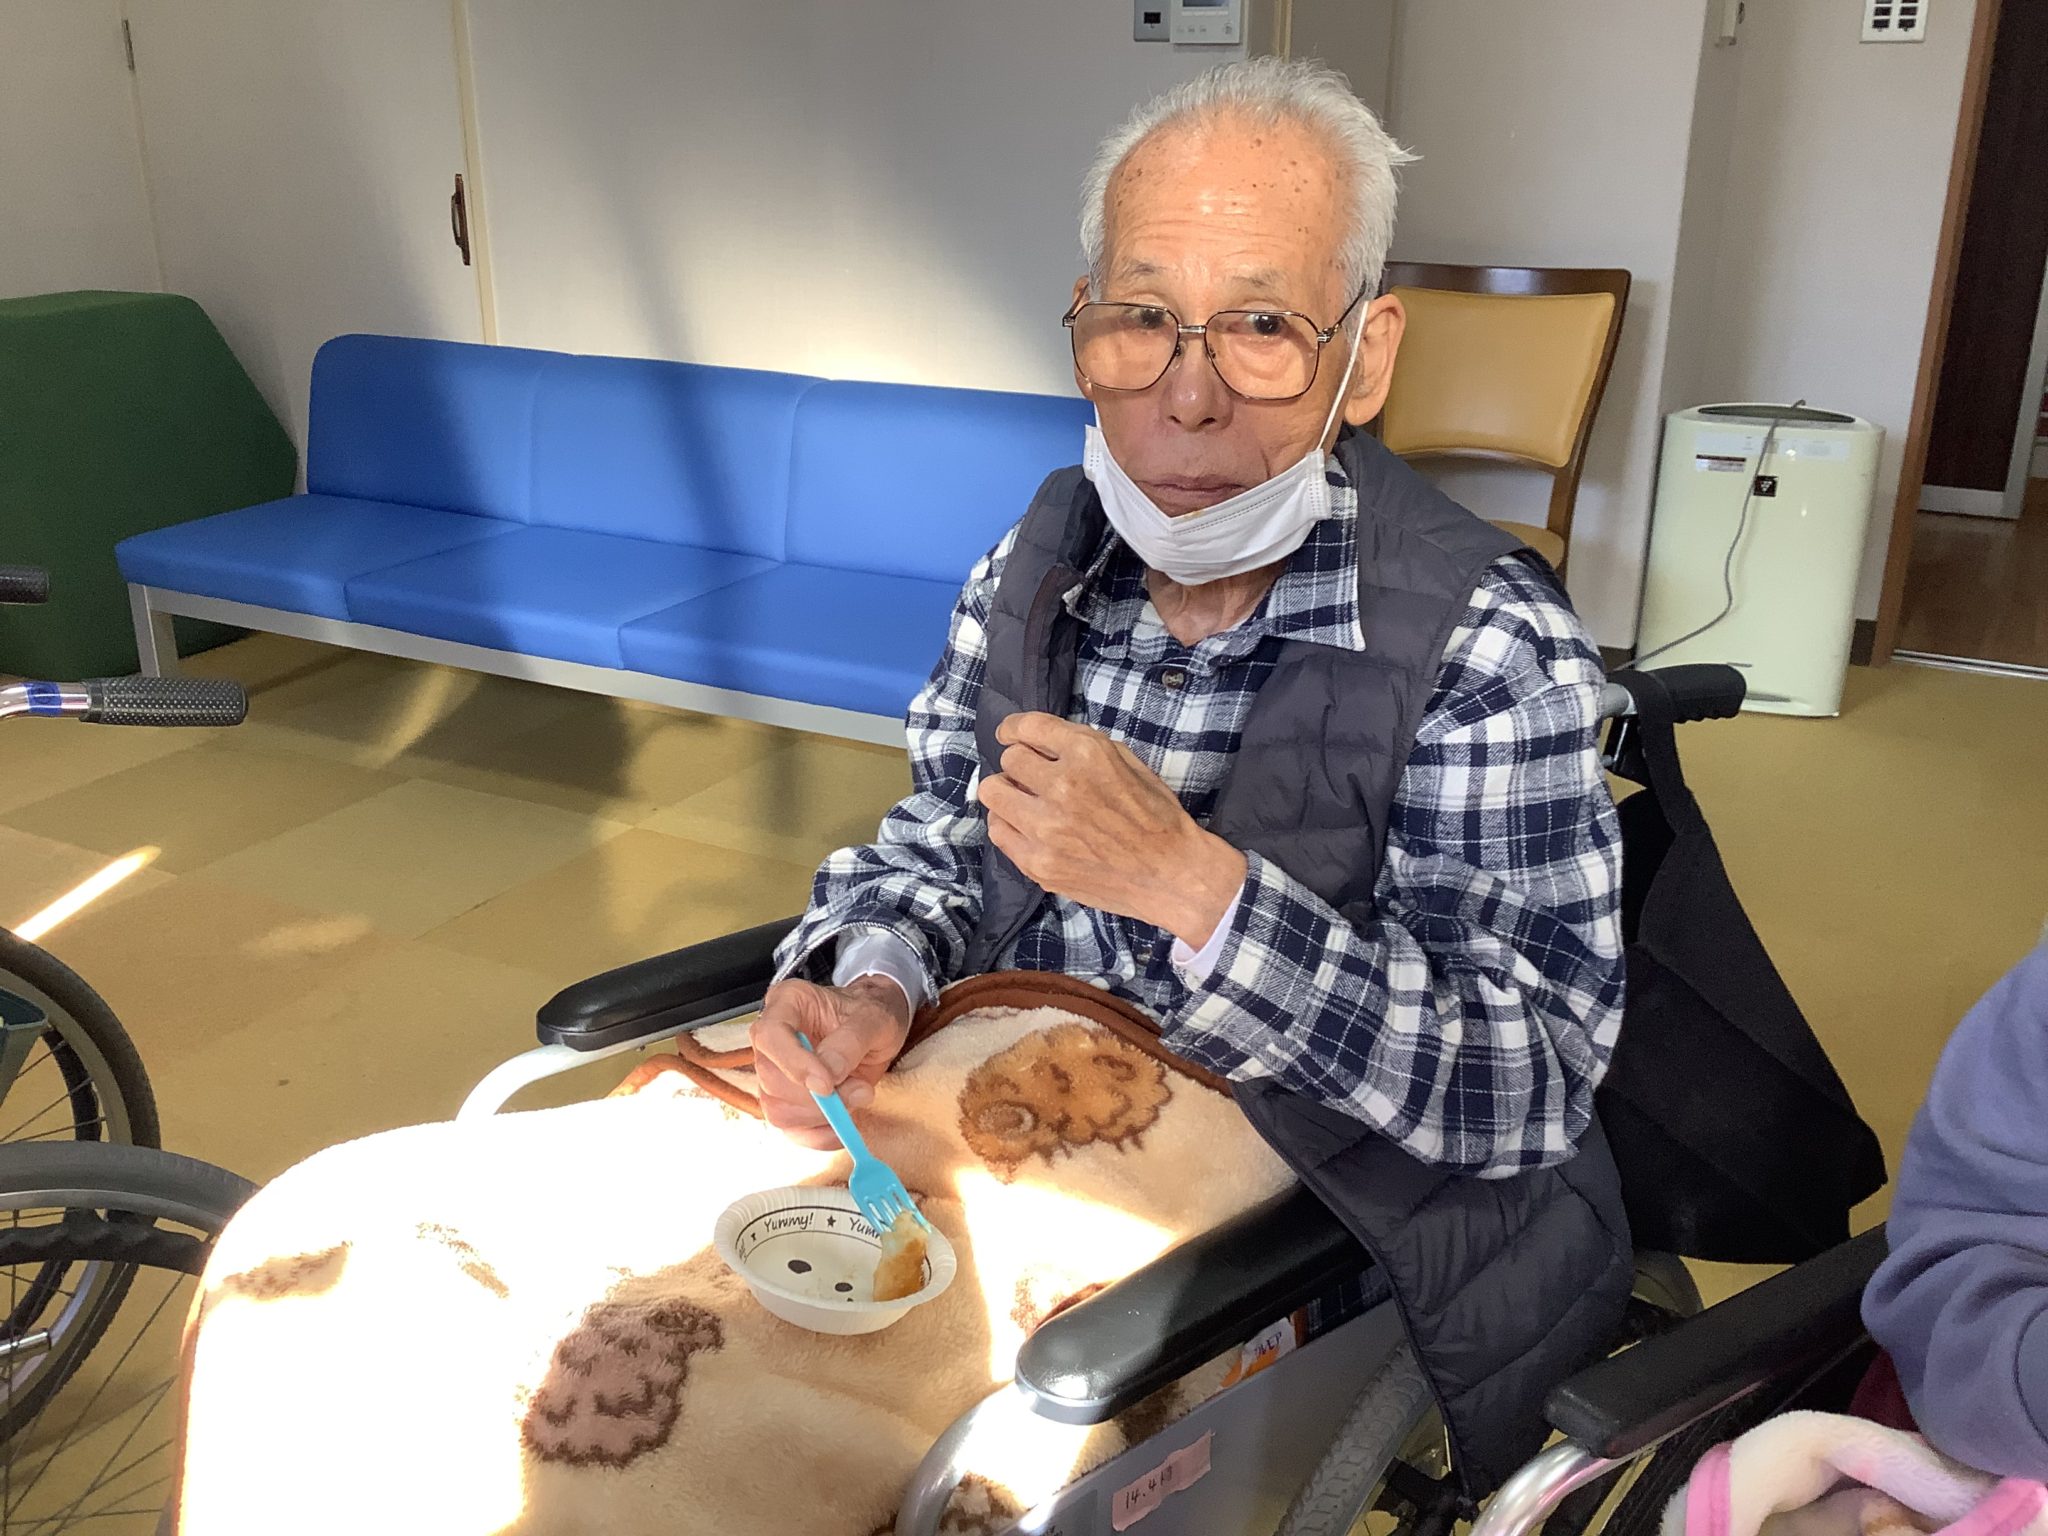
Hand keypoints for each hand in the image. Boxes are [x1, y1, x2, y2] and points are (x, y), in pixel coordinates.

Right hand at [750, 977, 913, 1148]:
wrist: (876, 1029)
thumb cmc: (871, 1014)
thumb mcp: (873, 1019)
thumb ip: (850, 1043)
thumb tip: (828, 1077)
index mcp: (786, 1004)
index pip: (769, 1035)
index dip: (794, 1063)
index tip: (827, 1084)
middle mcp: (772, 1039)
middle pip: (772, 1080)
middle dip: (819, 1097)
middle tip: (860, 1089)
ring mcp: (776, 1072)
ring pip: (779, 1110)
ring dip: (823, 1115)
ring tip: (858, 1094)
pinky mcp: (788, 1100)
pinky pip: (792, 1130)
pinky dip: (820, 1136)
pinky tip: (844, 1127)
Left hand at [974, 712, 1246, 946]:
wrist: (1172, 874)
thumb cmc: (1157, 816)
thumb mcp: (1129, 762)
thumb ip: (1083, 747)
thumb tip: (1041, 743)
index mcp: (1088, 754)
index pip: (1027, 728)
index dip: (1014, 729)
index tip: (1010, 735)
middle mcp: (1062, 786)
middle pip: (1009, 760)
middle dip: (1021, 764)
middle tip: (1034, 778)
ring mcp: (1046, 828)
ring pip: (993, 792)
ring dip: (1008, 792)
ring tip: (1025, 802)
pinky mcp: (1038, 862)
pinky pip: (997, 831)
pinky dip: (1008, 823)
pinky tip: (1027, 827)